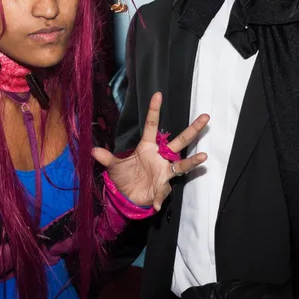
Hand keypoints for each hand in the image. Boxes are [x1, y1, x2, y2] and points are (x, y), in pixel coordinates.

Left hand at [93, 92, 208, 210]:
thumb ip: (106, 158)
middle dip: (193, 129)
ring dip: (193, 161)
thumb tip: (93, 150)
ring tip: (203, 157)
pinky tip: (154, 204)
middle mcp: (160, 156)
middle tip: (206, 117)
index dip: (154, 110)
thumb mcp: (114, 166)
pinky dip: (157, 198)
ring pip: (182, 163)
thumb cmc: (123, 176)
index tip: (158, 94)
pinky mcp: (163, 186)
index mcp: (147, 146)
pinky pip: (163, 192)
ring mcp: (164, 170)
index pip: (152, 125)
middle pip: (180, 140)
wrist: (127, 197)